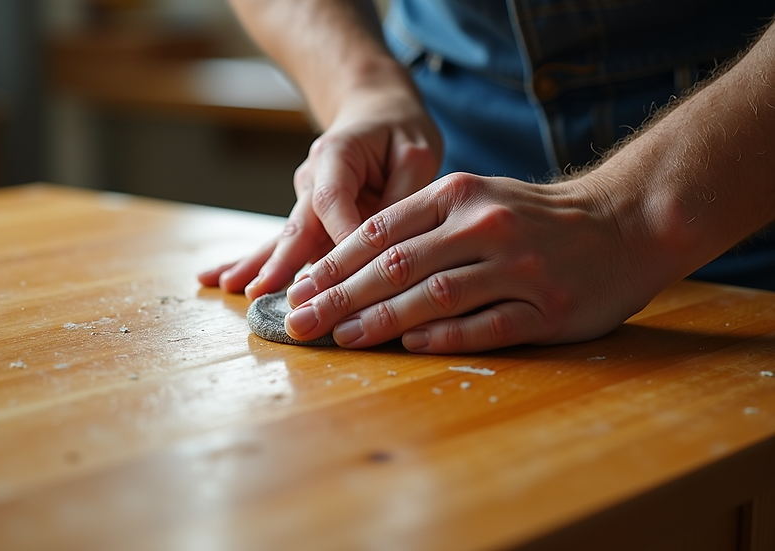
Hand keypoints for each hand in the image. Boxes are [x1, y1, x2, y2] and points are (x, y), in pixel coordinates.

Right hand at [198, 85, 441, 298]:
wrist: (372, 111)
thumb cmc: (398, 131)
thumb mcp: (416, 154)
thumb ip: (403, 198)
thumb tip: (390, 243)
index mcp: (336, 155)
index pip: (333, 201)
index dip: (338, 238)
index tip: (348, 275)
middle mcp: (311, 178)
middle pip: (296, 224)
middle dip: (281, 260)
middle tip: (260, 290)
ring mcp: (304, 199)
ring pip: (283, 238)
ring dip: (257, 264)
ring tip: (230, 286)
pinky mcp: (307, 218)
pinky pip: (283, 243)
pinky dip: (255, 262)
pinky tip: (221, 278)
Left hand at [281, 172, 669, 352]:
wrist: (626, 221)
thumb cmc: (535, 216)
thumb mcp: (477, 197)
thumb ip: (421, 225)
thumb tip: (352, 269)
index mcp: (459, 195)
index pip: (379, 232)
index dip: (332, 264)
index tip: (297, 290)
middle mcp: (485, 226)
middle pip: (396, 266)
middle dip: (339, 297)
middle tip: (299, 322)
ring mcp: (518, 267)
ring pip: (434, 297)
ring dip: (380, 321)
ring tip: (341, 338)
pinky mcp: (548, 308)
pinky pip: (487, 327)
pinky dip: (445, 337)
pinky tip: (409, 346)